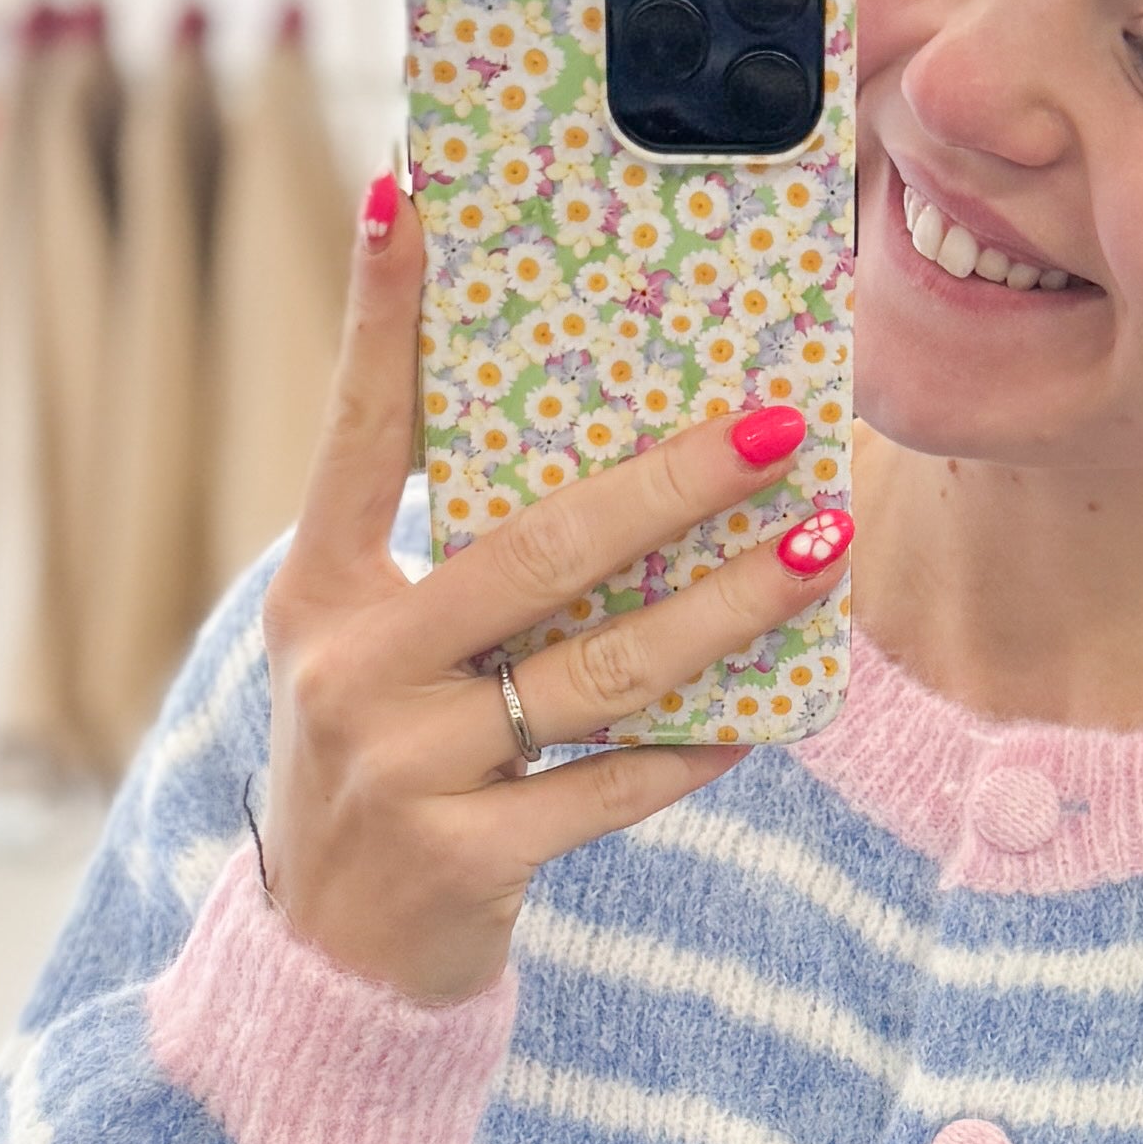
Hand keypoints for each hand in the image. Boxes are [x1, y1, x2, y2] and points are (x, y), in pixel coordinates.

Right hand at [260, 181, 846, 1009]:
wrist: (325, 952)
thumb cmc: (380, 757)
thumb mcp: (373, 646)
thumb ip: (450, 559)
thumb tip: (608, 446)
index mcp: (319, 586)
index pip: (358, 427)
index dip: (382, 312)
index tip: (416, 192)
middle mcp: (351, 665)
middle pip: (534, 549)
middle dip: (668, 484)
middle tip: (776, 426)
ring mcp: (403, 765)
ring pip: (601, 669)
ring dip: (728, 608)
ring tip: (823, 550)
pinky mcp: (464, 854)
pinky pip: (611, 785)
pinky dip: (695, 747)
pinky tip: (768, 709)